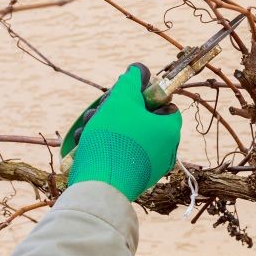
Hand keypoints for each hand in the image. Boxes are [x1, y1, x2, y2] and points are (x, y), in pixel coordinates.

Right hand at [67, 63, 182, 200]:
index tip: (126, 94)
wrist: (99, 186)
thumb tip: (139, 70)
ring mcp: (148, 166)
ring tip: (90, 126)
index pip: (164, 104)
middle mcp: (164, 150)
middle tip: (102, 109)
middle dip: (116, 110)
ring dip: (104, 125)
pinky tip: (85, 142)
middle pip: (141, 118)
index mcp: (169, 130)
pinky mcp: (130, 179)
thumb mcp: (122, 100)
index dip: (144, 96)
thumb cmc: (114, 138)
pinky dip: (103, 145)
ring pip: (125, 135)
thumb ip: (131, 81)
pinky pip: (118, 153)